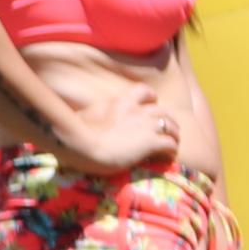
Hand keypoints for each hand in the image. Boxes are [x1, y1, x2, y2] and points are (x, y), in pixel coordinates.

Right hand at [53, 87, 182, 176]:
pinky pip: (170, 144)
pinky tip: (168, 157)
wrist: (81, 145)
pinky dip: (171, 150)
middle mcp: (137, 110)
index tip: (149, 106)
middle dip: (166, 119)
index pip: (143, 92)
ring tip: (172, 143)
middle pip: (162, 110)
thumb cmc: (74, 134)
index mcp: (120, 102)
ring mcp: (146, 125)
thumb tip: (77, 122)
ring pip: (171, 125)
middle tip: (166, 130)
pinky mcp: (151, 142)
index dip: (150, 99)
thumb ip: (90, 117)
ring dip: (173, 134)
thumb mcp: (83, 117)